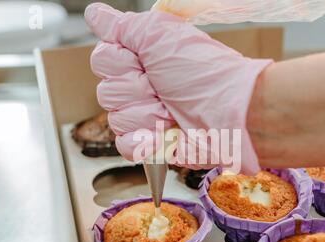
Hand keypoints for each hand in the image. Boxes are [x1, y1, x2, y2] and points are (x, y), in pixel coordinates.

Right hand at [85, 3, 271, 173]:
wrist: (231, 114)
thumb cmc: (204, 74)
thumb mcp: (162, 36)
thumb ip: (123, 26)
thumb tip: (93, 14)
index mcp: (141, 60)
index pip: (101, 61)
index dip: (121, 63)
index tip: (146, 61)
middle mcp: (140, 87)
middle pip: (106, 91)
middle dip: (137, 90)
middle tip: (164, 88)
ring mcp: (144, 117)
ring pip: (116, 119)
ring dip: (147, 115)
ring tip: (172, 112)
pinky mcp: (150, 145)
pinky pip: (124, 145)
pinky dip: (144, 142)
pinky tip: (164, 134)